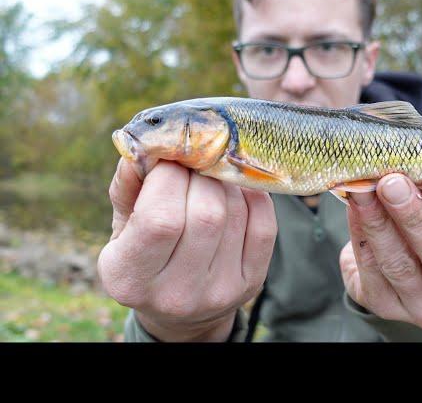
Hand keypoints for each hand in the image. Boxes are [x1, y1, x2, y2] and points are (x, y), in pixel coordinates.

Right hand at [98, 158, 277, 340]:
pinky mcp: (251, 283)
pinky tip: (235, 193)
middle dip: (200, 175)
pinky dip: (252, 197)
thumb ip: (128, 186)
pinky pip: (264, 224)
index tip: (167, 162)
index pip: (160, 218)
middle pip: (206, 214)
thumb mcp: (123, 225)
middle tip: (192, 166)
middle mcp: (176, 293)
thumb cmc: (144, 252)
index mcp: (129, 278)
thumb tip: (146, 144)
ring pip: (236, 212)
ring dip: (224, 183)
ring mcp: (220, 291)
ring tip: (209, 181)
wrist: (180, 309)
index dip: (168, 177)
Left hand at [339, 173, 421, 328]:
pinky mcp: (388, 309)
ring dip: (379, 224)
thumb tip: (409, 167)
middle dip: (414, 216)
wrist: (402, 265)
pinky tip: (354, 209)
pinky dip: (361, 236)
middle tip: (392, 182)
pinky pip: (372, 273)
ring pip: (401, 266)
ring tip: (364, 191)